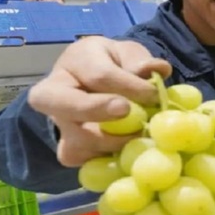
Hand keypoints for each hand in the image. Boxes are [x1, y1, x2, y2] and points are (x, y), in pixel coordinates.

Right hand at [28, 36, 171, 166]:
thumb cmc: (116, 65)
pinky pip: (88, 160)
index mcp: (75, 61)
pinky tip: (132, 151)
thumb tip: (159, 69)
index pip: (99, 75)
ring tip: (142, 135)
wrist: (97, 85)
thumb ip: (140, 61)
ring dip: (115, 141)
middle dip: (95, 109)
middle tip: (125, 111)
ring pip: (78, 139)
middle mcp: (55, 93)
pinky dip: (112, 159)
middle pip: (64, 103)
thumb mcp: (129, 54)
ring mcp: (59, 125)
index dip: (129, 86)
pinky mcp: (69, 151)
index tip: (153, 94)